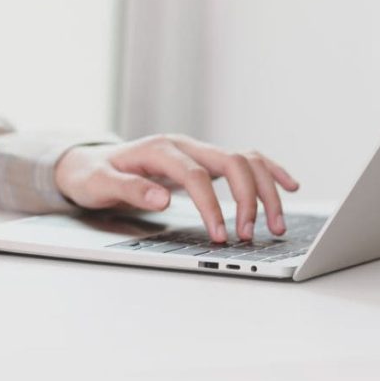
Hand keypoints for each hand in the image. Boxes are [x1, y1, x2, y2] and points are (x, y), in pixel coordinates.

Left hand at [54, 134, 299, 242]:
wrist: (89, 163)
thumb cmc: (94, 175)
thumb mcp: (100, 184)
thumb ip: (129, 189)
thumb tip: (161, 199)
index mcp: (160, 149)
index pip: (196, 176)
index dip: (212, 206)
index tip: (221, 235)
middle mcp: (184, 145)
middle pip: (232, 161)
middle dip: (249, 199)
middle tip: (252, 234)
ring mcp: (197, 150)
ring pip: (245, 160)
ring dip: (265, 190)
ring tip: (274, 225)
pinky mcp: (206, 160)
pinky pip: (245, 160)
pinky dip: (269, 172)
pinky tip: (290, 186)